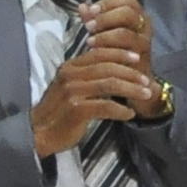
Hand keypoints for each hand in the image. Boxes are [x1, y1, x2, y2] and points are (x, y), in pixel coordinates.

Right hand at [29, 42, 155, 158]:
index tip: (137, 58)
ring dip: (131, 89)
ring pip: (109, 84)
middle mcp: (70, 76)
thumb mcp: (70, 86)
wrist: (39, 133)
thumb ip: (87, 75)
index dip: (120, 54)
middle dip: (131, 73)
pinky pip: (105, 106)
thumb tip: (114, 67)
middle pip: (107, 68)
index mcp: (69, 67)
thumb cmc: (59, 111)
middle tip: (147, 80)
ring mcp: (72, 93)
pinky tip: (129, 113)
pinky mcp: (76, 110)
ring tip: (145, 94)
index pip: (99, 53)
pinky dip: (120, 110)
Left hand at [80, 0, 158, 98]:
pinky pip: (126, 39)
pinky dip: (107, 40)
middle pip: (128, 3)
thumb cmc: (118, 60)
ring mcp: (144, 36)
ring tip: (89, 33)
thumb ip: (95, 20)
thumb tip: (81, 6)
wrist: (136, 89)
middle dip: (106, 6)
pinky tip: (94, 45)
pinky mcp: (142, 52)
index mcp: (134, 16)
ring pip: (128, 19)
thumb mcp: (104, 37)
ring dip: (105, 23)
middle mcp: (143, 23)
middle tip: (88, 16)